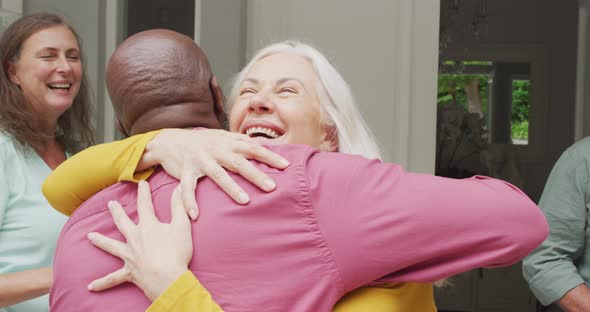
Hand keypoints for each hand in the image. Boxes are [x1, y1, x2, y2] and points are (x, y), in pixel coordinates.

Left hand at [87, 181, 191, 301]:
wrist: (168, 279)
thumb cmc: (176, 253)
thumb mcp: (182, 226)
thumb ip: (179, 206)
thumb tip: (179, 188)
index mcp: (148, 226)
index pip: (145, 205)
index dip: (144, 193)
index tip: (142, 183)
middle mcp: (135, 238)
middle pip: (123, 222)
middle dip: (117, 211)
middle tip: (110, 204)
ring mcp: (129, 255)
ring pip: (111, 246)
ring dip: (100, 241)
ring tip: (90, 236)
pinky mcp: (129, 272)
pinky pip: (112, 278)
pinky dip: (102, 283)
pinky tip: (91, 286)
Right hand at [140, 128, 289, 219]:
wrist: (170, 140)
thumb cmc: (202, 141)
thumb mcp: (222, 137)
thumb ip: (241, 142)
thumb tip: (264, 146)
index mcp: (227, 143)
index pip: (252, 148)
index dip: (269, 156)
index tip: (286, 166)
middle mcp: (216, 150)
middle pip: (239, 163)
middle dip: (256, 175)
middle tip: (272, 187)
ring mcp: (200, 160)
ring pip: (218, 175)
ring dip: (231, 188)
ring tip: (245, 201)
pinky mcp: (184, 171)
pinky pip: (187, 188)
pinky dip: (189, 201)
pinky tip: (194, 215)